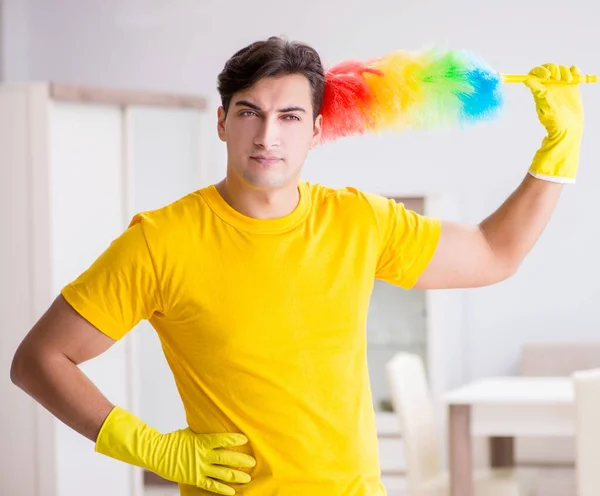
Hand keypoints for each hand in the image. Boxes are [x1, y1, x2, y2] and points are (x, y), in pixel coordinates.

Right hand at [95, 407, 255, 494]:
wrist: (156, 452)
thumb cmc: (173, 440)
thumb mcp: (189, 431)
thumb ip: (202, 431)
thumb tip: (213, 422)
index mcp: (202, 441)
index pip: (222, 439)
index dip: (234, 439)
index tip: (245, 439)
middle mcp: (203, 455)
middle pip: (227, 458)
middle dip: (242, 460)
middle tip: (253, 462)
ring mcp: (199, 468)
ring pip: (222, 473)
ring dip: (236, 476)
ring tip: (247, 478)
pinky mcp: (194, 478)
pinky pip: (211, 486)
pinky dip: (222, 489)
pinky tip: (232, 492)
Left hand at [524, 63, 584, 182]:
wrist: (570, 127)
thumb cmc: (554, 121)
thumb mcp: (546, 108)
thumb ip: (539, 94)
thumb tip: (527, 81)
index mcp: (538, 90)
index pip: (534, 74)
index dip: (539, 71)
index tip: (546, 76)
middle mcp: (548, 85)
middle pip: (548, 68)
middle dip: (553, 68)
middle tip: (558, 78)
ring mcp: (560, 84)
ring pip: (560, 68)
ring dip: (564, 70)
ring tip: (568, 81)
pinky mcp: (572, 85)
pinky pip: (572, 71)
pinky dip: (574, 70)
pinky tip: (576, 74)